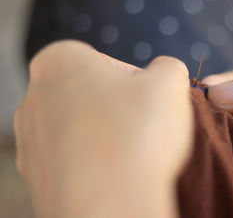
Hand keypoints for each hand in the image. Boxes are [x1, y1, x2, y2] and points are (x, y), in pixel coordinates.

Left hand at [14, 40, 192, 217]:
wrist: (112, 208)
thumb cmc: (138, 134)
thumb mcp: (169, 82)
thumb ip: (167, 66)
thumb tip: (164, 72)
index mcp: (58, 62)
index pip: (105, 62)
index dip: (134, 80)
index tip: (148, 101)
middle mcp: (33, 99)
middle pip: (90, 94)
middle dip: (118, 105)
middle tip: (143, 125)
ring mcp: (30, 141)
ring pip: (80, 127)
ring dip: (106, 134)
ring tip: (131, 152)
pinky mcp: (36, 178)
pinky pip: (73, 160)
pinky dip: (94, 163)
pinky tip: (115, 173)